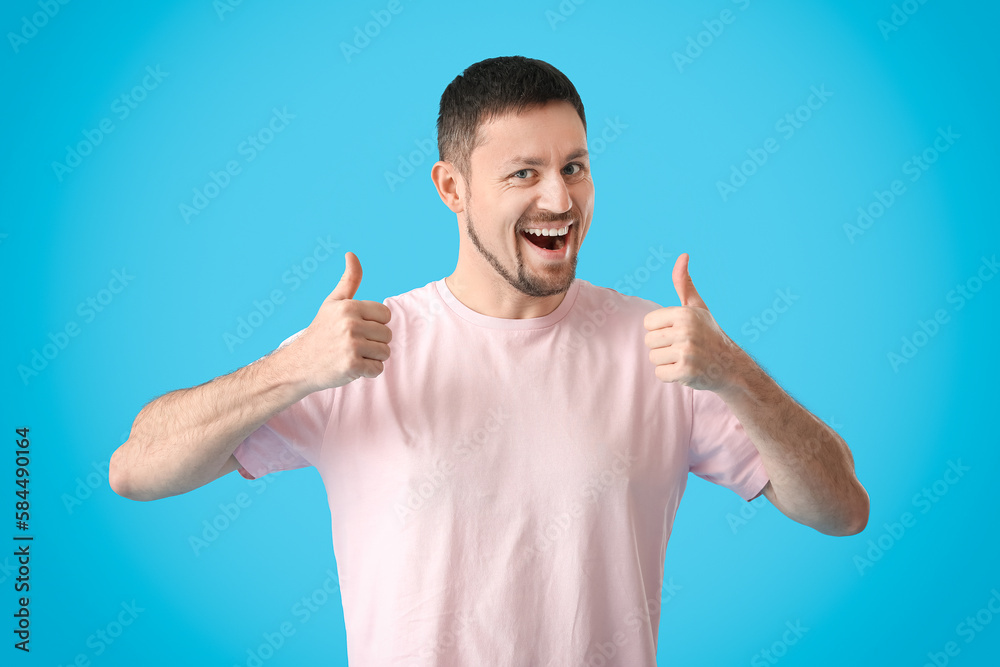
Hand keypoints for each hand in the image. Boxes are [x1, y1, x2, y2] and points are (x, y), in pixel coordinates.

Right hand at [286, 252, 391, 391]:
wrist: (299, 364)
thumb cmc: (321, 331)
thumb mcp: (333, 303)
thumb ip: (348, 280)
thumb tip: (351, 254)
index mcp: (349, 306)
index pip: (385, 314)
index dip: (374, 324)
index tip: (357, 328)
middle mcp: (350, 324)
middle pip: (387, 334)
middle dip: (374, 342)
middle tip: (352, 344)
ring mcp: (351, 345)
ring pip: (385, 352)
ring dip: (372, 358)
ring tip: (351, 355)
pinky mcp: (351, 365)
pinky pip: (378, 369)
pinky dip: (367, 372)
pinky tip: (350, 367)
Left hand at [642, 253, 744, 392]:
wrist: (730, 366)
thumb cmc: (709, 334)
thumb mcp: (697, 307)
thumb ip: (684, 283)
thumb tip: (683, 256)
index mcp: (685, 313)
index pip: (648, 323)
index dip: (660, 329)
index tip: (677, 332)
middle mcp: (686, 331)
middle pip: (649, 341)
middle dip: (663, 347)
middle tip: (683, 347)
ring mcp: (686, 351)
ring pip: (653, 358)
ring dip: (666, 362)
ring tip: (685, 358)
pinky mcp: (686, 371)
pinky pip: (660, 374)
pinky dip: (670, 376)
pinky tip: (686, 370)